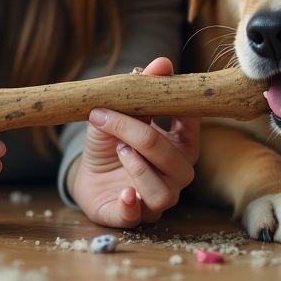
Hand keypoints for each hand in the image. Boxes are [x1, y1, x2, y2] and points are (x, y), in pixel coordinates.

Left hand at [67, 57, 200, 227]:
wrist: (87, 174)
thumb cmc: (111, 141)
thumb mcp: (120, 112)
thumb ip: (142, 91)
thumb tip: (163, 62)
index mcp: (180, 147)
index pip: (193, 128)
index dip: (181, 111)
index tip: (159, 92)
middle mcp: (175, 176)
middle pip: (174, 162)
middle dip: (143, 137)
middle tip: (112, 119)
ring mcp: (155, 200)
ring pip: (164, 193)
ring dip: (141, 170)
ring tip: (121, 151)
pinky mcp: (130, 217)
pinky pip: (138, 217)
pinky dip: (131, 206)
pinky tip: (123, 192)